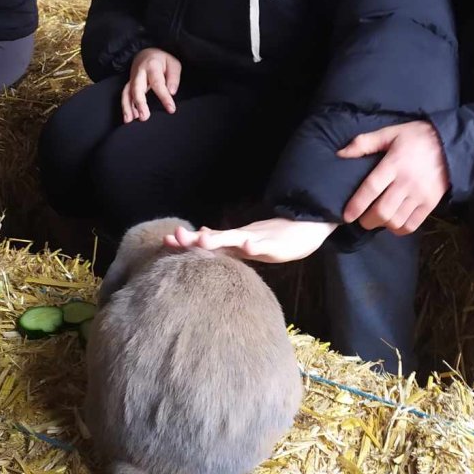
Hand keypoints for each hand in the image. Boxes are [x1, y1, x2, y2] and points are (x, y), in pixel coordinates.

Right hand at [122, 47, 181, 122]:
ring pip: (127, 92)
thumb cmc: (162, 60)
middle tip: (144, 117)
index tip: (171, 109)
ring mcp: (132, 79)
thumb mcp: (173, 64)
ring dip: (127, 106)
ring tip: (130, 119)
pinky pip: (125, 95)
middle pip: (137, 88)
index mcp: (152, 66)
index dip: (164, 97)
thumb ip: (173, 77)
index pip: (158, 83)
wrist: (146, 53)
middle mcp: (139, 73)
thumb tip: (171, 92)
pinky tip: (129, 117)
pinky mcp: (129, 84)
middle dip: (139, 103)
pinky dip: (125, 106)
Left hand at [163, 218, 337, 263]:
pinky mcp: (276, 244)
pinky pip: (265, 244)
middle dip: (194, 239)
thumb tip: (200, 236)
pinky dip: (256, 244)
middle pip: (215, 238)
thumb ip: (225, 242)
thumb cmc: (277, 237)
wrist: (308, 228)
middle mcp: (242, 238)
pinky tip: (248, 245)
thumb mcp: (247, 242)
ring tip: (202, 242)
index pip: (206, 242)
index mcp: (235, 242)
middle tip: (175, 236)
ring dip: (219, 240)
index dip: (186, 242)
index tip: (165, 242)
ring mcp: (259, 239)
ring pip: (236, 239)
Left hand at [337, 121, 448, 233]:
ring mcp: (420, 195)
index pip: (371, 188)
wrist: (450, 144)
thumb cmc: (416, 137)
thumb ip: (364, 143)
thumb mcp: (390, 132)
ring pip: (396, 221)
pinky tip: (393, 222)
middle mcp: (407, 182)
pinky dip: (399, 229)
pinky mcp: (431, 203)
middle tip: (361, 219)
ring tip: (378, 219)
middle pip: (383, 211)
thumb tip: (340, 154)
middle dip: (367, 220)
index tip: (347, 215)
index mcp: (394, 163)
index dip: (357, 205)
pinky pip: (412, 225)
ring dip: (383, 225)